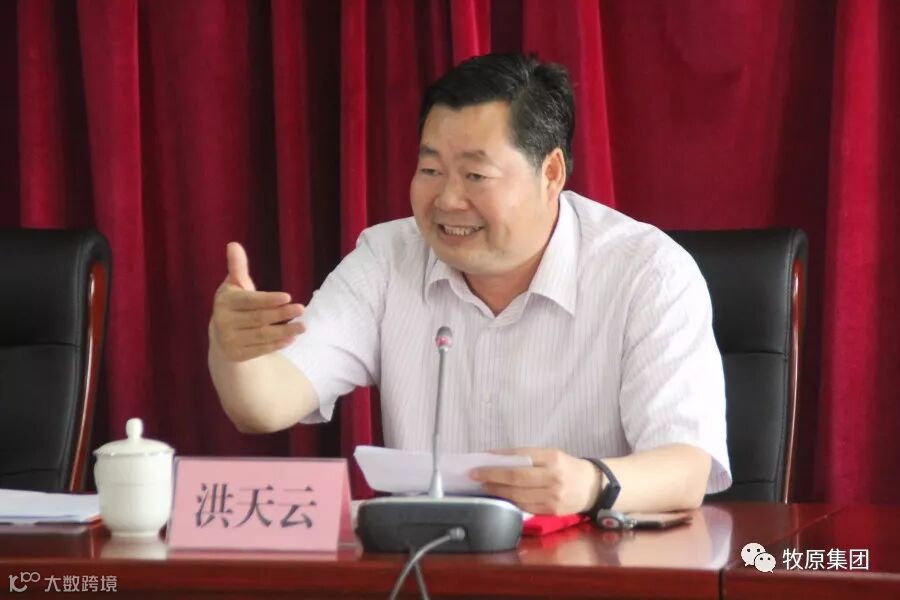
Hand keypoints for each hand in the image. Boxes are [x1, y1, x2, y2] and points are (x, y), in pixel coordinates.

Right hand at [209, 242, 305, 361]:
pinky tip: (291, 338)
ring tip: (303, 326)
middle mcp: (223, 321)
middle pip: (258, 319)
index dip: (268, 300)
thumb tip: (234, 244)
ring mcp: (229, 340)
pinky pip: (260, 349)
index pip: (249, 301)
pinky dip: (277, 344)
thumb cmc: (236, 303)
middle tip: (301, 309)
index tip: (288, 296)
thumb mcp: (236, 284)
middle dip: (281, 314)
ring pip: (262, 335)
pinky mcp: (236, 354)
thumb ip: (238, 267)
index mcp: (224, 301)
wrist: (221, 334)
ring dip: (285, 332)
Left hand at [469, 448, 602, 515]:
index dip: (498, 462)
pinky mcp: (552, 512)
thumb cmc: (567, 467)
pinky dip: (511, 502)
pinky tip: (501, 498)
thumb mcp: (551, 455)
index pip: (519, 458)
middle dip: (492, 478)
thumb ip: (527, 457)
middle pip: (516, 479)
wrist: (594, 487)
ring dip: (498, 492)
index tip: (480, 462)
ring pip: (518, 496)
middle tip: (475, 476)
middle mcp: (553, 478)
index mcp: (552, 458)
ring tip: (484, 487)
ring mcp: (553, 497)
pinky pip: (526, 507)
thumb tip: (497, 458)